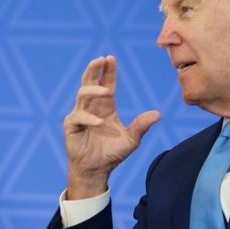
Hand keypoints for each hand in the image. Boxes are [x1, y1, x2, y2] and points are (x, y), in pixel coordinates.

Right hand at [64, 56, 159, 198]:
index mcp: (106, 107)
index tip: (111, 58)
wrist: (96, 171)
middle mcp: (92, 107)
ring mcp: (80, 115)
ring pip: (82, 95)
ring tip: (106, 91)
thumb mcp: (131, 140)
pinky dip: (89, 119)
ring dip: (93, 90)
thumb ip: (141, 126)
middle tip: (101, 59)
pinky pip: (78, 117)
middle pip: (89, 82)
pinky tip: (100, 123)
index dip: (108, 71)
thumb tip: (158, 114)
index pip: (106, 83)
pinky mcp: (71, 126)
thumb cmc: (112, 154)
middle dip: (94, 69)